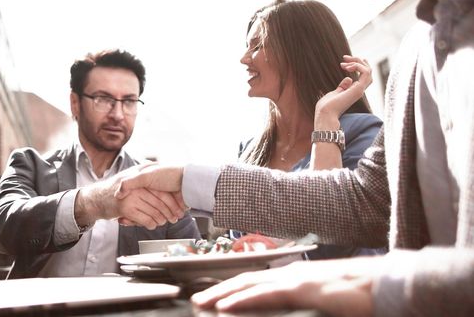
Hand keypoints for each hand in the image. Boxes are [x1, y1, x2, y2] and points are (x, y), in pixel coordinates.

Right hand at [74, 165, 183, 229]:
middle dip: (170, 212)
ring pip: (155, 211)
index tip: (179, 208)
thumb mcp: (131, 179)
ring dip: (161, 220)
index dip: (172, 201)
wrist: (96, 198)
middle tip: (175, 218)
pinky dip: (151, 224)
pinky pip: (146, 219)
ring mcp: (132, 196)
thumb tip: (166, 186)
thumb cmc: (115, 191)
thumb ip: (145, 180)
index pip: (163, 190)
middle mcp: (137, 185)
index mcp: (141, 175)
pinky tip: (152, 225)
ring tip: (163, 222)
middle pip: (161, 202)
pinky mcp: (126, 208)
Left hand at [192, 257, 380, 315]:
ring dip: (222, 294)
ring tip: (201, 303)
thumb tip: (285, 307)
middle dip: (218, 290)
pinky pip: (268, 296)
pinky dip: (244, 300)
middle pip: (245, 281)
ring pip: (250, 286)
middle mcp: (289, 275)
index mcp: (292, 277)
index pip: (254, 281)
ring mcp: (296, 281)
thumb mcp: (321, 297)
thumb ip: (300, 299)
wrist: (385, 282)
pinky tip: (226, 307)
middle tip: (195, 300)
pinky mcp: (305, 290)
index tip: (211, 296)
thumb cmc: (357, 293)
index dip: (230, 287)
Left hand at [314, 55, 372, 129]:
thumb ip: (342, 87)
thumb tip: (349, 79)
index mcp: (354, 91)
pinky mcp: (358, 89)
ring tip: (344, 62)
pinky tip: (348, 67)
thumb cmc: (326, 107)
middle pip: (368, 72)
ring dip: (358, 62)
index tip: (347, 60)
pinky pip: (366, 73)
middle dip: (358, 61)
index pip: (364, 77)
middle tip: (345, 57)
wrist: (325, 114)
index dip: (360, 66)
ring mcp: (359, 90)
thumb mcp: (335, 93)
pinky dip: (358, 66)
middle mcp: (359, 90)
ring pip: (368, 71)